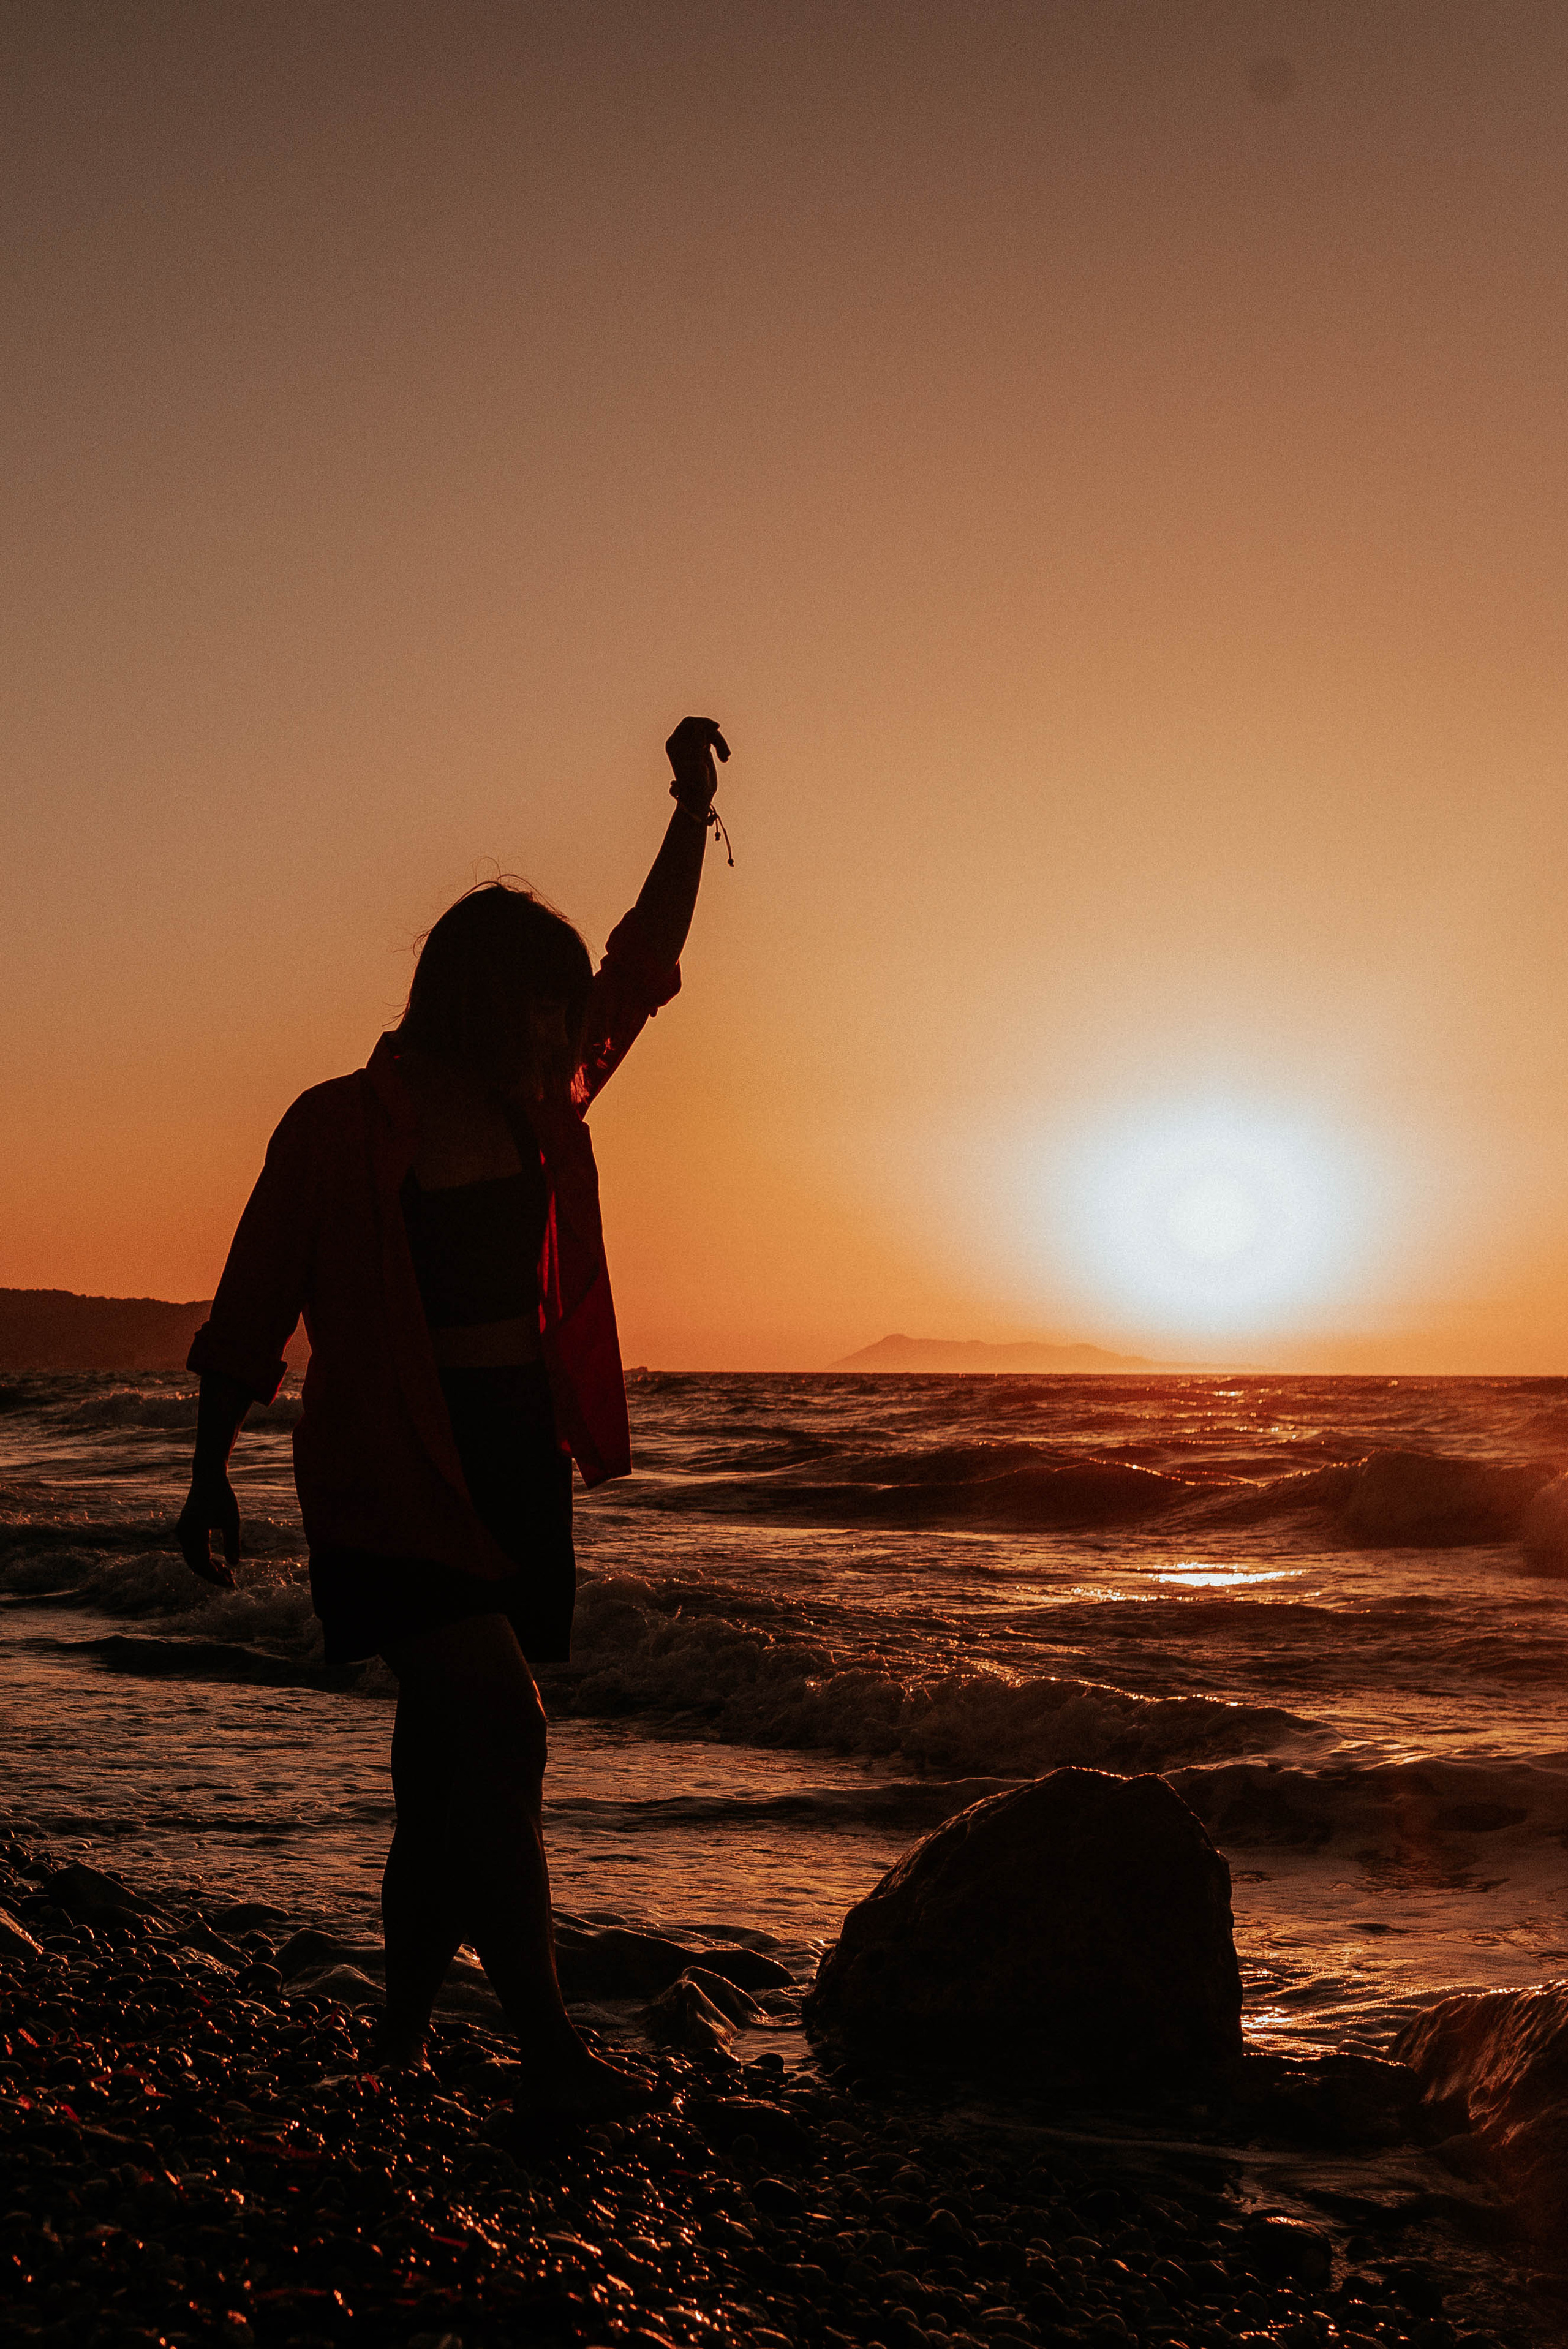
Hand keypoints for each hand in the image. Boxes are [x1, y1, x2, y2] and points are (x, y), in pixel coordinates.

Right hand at [176, 1468, 240, 1589]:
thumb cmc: (222, 1496)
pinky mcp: (184, 1530)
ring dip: (208, 1569)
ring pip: (192, 1559)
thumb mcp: (232, 1518)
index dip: (215, 1576)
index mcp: (194, 1529)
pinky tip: (218, 1564)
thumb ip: (233, 1541)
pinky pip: (191, 1551)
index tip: (231, 1583)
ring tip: (227, 1575)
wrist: (207, 1478)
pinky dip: (204, 1560)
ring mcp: (182, 1531)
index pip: (202, 1562)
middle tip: (231, 1583)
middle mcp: (183, 1532)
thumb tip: (235, 1564)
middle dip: (212, 1576)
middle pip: (194, 1564)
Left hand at [665, 715, 729, 809]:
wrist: (698, 798)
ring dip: (720, 743)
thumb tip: (700, 727)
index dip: (703, 722)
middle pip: (701, 726)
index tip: (717, 727)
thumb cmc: (694, 784)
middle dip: (714, 735)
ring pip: (709, 733)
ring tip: (726, 757)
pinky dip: (721, 747)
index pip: (688, 723)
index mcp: (674, 743)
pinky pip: (713, 739)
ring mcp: (692, 744)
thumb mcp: (696, 763)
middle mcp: (682, 742)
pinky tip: (725, 758)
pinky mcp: (702, 749)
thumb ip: (697, 743)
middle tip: (724, 746)